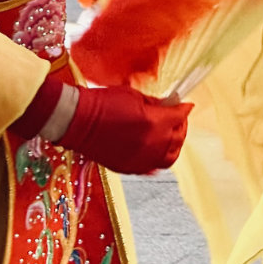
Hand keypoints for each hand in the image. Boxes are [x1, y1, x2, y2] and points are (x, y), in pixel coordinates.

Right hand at [15, 80, 191, 173]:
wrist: (77, 121)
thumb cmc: (100, 104)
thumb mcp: (133, 96)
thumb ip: (154, 103)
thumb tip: (166, 107)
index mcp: (153, 122)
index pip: (179, 117)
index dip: (184, 109)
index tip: (186, 105)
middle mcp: (151, 143)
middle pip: (178, 137)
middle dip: (181, 126)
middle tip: (179, 118)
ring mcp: (141, 158)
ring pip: (170, 157)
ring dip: (174, 145)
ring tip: (171, 136)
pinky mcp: (130, 167)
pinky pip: (154, 167)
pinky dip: (159, 158)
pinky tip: (158, 150)